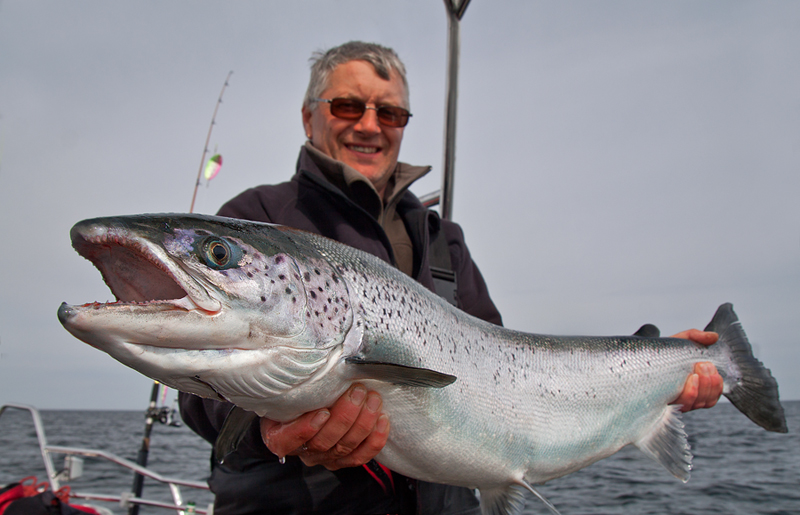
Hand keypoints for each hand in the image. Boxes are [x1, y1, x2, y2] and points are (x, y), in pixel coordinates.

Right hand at [260, 384, 389, 470]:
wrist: (300, 408)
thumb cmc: (291, 397)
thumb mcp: (281, 391)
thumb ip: (290, 384)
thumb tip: (300, 358)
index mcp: (278, 437)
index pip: (288, 440)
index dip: (305, 429)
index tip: (322, 412)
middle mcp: (303, 451)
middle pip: (323, 442)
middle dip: (345, 416)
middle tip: (357, 391)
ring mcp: (325, 457)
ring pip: (345, 447)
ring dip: (363, 423)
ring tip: (373, 400)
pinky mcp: (344, 460)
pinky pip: (361, 456)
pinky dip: (375, 439)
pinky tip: (382, 419)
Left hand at [669, 329, 723, 411]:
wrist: (642, 356)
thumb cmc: (664, 352)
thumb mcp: (682, 340)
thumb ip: (698, 337)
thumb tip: (714, 337)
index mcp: (695, 386)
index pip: (712, 395)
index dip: (716, 385)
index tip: (711, 366)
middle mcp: (687, 397)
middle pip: (707, 400)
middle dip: (709, 382)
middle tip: (704, 365)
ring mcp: (677, 401)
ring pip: (698, 404)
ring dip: (703, 387)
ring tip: (698, 369)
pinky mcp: (665, 403)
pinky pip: (684, 404)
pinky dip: (692, 393)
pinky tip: (691, 379)